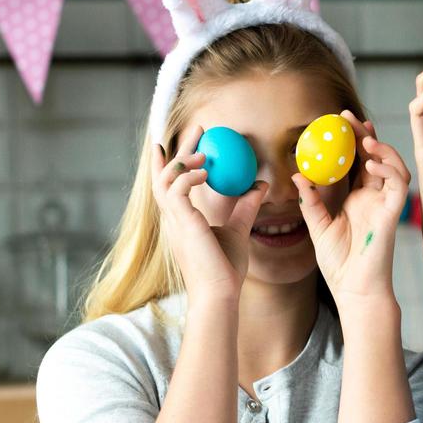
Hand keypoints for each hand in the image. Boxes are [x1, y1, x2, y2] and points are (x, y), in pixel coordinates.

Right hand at [151, 125, 268, 303]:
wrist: (220, 293)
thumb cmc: (224, 269)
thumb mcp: (238, 229)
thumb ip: (245, 206)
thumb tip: (260, 185)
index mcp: (181, 220)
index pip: (166, 186)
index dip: (164, 163)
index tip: (167, 143)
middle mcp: (173, 219)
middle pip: (163, 176)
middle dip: (177, 149)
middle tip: (197, 129)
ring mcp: (174, 222)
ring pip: (165, 180)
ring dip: (183, 161)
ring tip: (204, 153)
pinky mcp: (182, 224)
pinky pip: (177, 190)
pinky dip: (189, 176)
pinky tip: (206, 172)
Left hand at [294, 112, 410, 300]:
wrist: (354, 289)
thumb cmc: (338, 264)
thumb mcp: (317, 226)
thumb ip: (311, 200)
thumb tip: (298, 174)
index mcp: (356, 198)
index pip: (355, 162)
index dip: (349, 141)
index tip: (335, 123)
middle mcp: (372, 197)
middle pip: (373, 157)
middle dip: (363, 134)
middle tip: (347, 117)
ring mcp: (385, 203)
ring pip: (391, 165)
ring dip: (380, 148)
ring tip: (364, 138)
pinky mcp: (393, 212)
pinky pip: (398, 184)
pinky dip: (388, 169)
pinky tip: (370, 164)